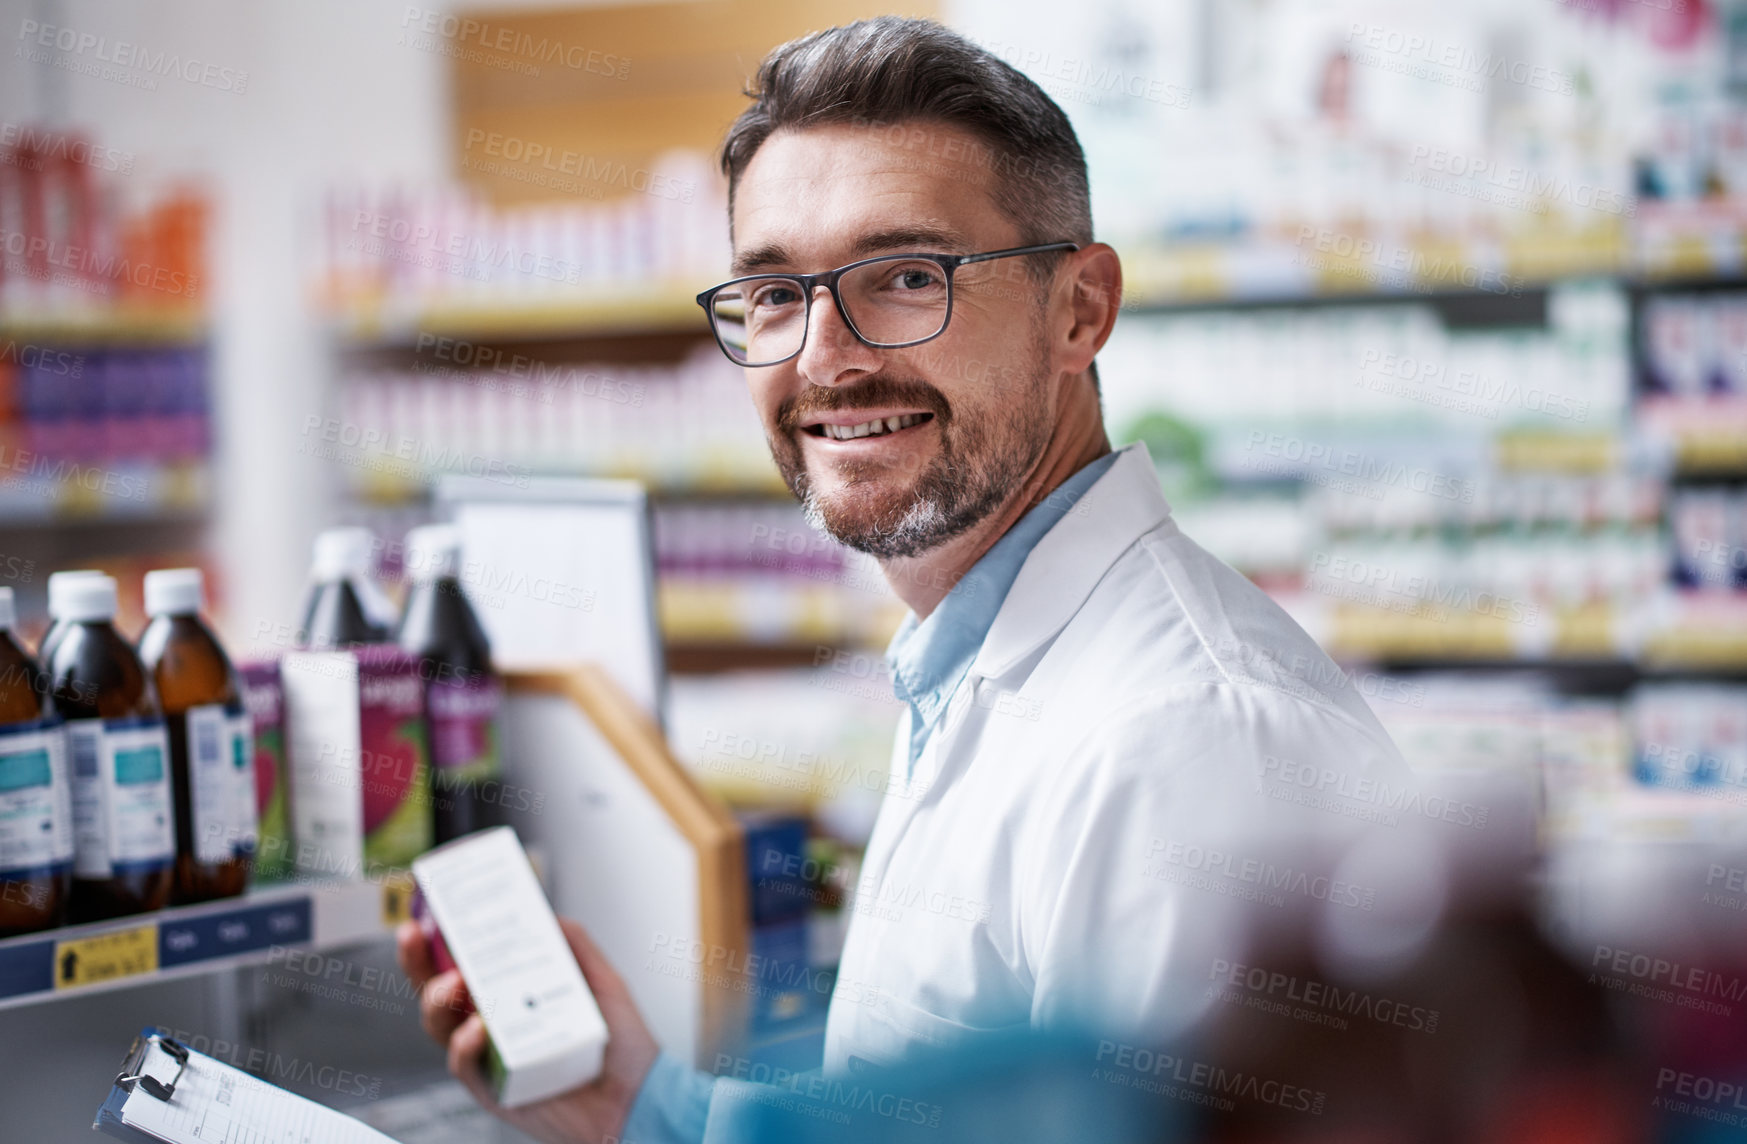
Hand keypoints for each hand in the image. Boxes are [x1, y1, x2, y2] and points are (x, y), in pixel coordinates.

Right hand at [397, 917, 660, 1143]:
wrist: (638, 1097)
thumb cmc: (622, 1045)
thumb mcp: (603, 982)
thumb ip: (576, 946)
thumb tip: (548, 914)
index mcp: (512, 996)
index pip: (465, 964)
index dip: (439, 941)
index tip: (427, 913)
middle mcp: (493, 1025)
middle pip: (438, 992)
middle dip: (417, 963)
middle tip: (414, 936)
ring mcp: (490, 1057)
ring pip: (440, 1026)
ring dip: (437, 1000)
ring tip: (455, 982)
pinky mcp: (494, 1089)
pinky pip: (463, 1066)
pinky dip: (464, 1044)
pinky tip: (479, 1028)